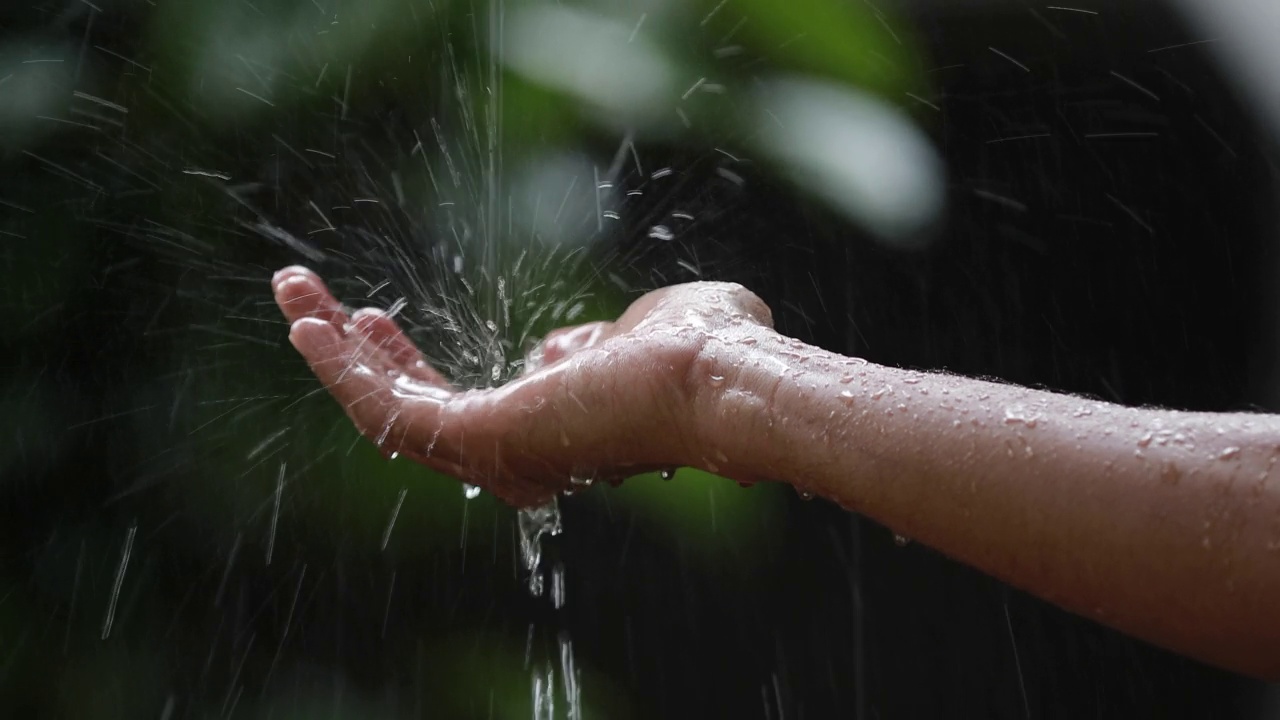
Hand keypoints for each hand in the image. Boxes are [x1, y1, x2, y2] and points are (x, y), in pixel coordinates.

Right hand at [272, 266, 774, 505]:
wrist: (726, 376)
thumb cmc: (707, 351)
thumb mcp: (637, 330)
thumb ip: (591, 343)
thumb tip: (560, 349)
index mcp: (554, 434)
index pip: (459, 409)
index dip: (408, 366)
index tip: (377, 320)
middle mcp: (519, 456)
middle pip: (412, 413)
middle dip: (357, 357)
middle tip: (309, 303)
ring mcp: (499, 455)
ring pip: (389, 416)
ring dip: (334, 355)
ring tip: (291, 295)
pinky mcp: (482, 442)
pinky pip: (391, 414)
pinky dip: (345, 369)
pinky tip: (309, 322)